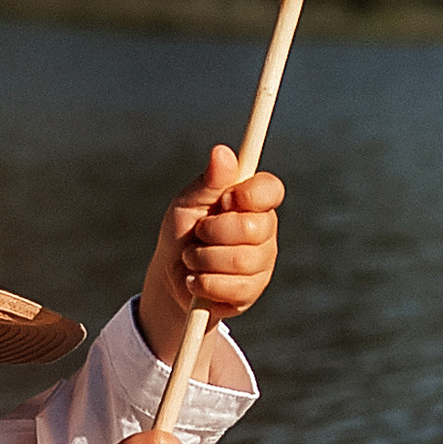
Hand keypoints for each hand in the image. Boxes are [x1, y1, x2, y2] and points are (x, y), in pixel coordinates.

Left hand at [139, 143, 283, 363]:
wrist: (171, 276)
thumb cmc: (183, 231)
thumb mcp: (189, 202)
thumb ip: (209, 181)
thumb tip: (222, 151)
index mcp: (253, 202)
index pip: (271, 190)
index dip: (249, 195)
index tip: (225, 200)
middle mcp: (265, 231)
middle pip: (251, 228)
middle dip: (213, 232)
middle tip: (199, 233)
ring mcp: (262, 263)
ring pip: (240, 260)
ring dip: (203, 259)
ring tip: (192, 258)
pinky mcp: (252, 291)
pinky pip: (233, 287)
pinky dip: (204, 283)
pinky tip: (196, 280)